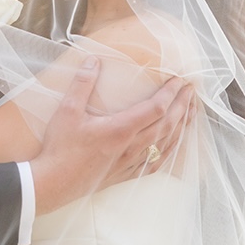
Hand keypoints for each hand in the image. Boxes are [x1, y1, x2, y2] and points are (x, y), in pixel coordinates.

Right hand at [30, 61, 194, 214]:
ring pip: (167, 143)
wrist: (53, 184)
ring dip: (182, 125)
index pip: (156, 107)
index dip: (171, 93)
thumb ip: (82, 83)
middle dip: (183, 105)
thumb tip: (93, 60)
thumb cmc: (60, 148)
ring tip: (191, 111)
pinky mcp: (127, 174)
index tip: (179, 80)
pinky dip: (171, 148)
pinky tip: (174, 143)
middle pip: (168, 124)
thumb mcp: (67, 110)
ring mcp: (132, 163)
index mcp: (120, 129)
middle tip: (192, 90)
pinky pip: (158, 161)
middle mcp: (131, 147)